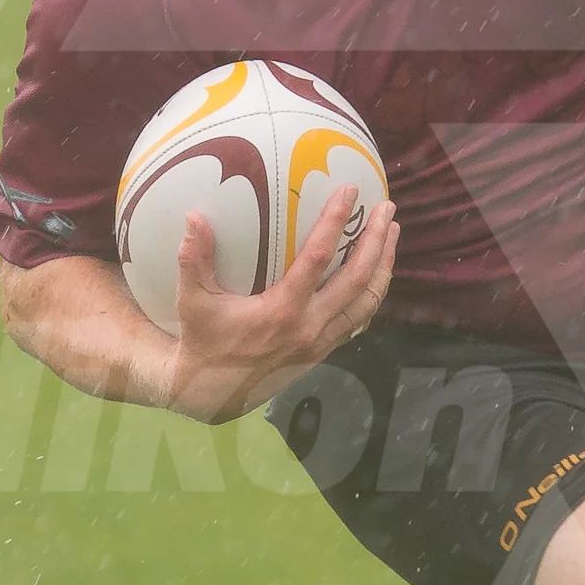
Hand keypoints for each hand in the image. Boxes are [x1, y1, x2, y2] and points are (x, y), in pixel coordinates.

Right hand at [164, 186, 398, 422]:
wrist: (212, 393)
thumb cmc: (202, 340)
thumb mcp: (192, 302)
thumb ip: (193, 260)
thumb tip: (194, 216)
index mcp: (281, 310)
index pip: (318, 259)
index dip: (335, 222)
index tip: (349, 191)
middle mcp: (309, 326)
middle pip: (358, 279)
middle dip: (376, 241)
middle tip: (387, 208)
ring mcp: (320, 341)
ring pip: (367, 302)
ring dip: (384, 266)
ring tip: (391, 233)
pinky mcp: (322, 351)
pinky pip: (358, 320)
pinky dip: (372, 294)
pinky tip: (377, 273)